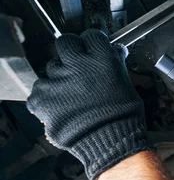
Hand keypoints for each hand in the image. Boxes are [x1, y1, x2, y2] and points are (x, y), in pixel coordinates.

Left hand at [27, 30, 151, 179]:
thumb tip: (115, 51)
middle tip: (76, 68)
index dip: (91, 44)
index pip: (91, 36)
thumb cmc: (123, 116)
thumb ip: (115, 64)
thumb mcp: (126, 84)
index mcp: (102, 60)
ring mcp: (57, 81)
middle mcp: (78, 66)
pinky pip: (39, 91)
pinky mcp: (42, 98)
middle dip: (70, 53)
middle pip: (65, 43)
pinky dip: (47, 98)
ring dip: (58, 79)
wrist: (111, 143)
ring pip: (50, 69)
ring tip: (71, 97)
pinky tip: (62, 108)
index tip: (91, 50)